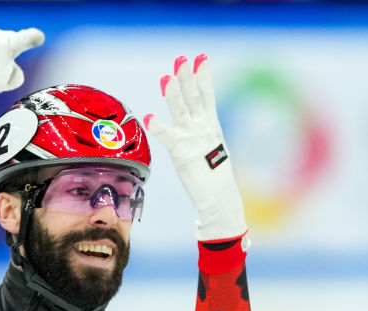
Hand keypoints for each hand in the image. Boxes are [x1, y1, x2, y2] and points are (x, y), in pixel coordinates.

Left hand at [145, 54, 246, 242]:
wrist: (218, 197)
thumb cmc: (213, 175)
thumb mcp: (211, 147)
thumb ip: (202, 132)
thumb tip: (197, 125)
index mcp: (211, 125)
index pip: (207, 95)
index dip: (204, 75)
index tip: (201, 57)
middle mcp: (202, 128)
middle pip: (194, 96)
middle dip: (187, 76)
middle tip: (181, 58)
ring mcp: (192, 138)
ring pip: (181, 110)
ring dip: (173, 93)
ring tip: (166, 77)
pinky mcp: (181, 152)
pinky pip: (166, 136)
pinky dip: (157, 126)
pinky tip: (148, 116)